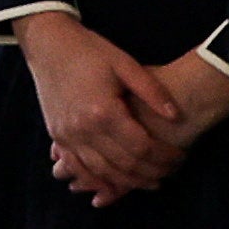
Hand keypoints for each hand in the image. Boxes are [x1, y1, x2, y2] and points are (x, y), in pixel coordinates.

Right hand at [18, 12, 173, 198]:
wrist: (48, 44)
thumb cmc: (89, 50)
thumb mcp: (125, 63)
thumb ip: (152, 91)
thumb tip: (176, 116)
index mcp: (103, 111)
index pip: (141, 147)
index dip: (164, 157)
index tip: (180, 156)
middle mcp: (83, 129)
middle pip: (124, 165)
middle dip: (152, 173)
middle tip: (171, 171)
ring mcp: (67, 136)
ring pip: (102, 172)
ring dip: (129, 182)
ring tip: (151, 181)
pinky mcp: (57, 137)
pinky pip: (79, 168)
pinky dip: (98, 180)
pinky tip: (116, 184)